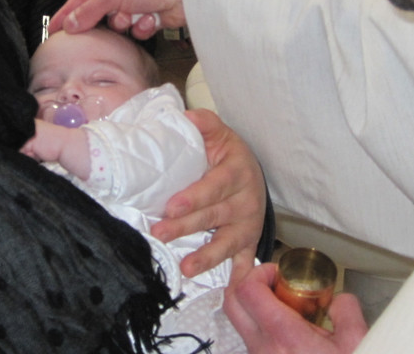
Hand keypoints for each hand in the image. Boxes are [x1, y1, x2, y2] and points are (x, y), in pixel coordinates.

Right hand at [49, 0, 185, 39]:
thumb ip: (89, 10)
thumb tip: (70, 24)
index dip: (68, 12)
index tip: (54, 28)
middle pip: (101, 11)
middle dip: (104, 20)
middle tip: (98, 29)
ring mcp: (139, 1)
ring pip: (119, 23)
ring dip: (126, 23)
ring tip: (134, 16)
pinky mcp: (152, 15)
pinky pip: (137, 29)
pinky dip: (143, 26)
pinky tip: (152, 19)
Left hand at [149, 109, 265, 281]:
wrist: (253, 172)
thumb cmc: (228, 154)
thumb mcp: (219, 134)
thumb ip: (204, 123)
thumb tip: (184, 117)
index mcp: (236, 172)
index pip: (214, 186)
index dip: (194, 197)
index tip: (171, 206)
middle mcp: (245, 200)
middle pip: (214, 216)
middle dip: (186, 227)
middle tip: (159, 233)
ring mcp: (248, 224)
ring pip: (227, 243)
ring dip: (207, 256)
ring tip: (187, 267)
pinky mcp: (249, 242)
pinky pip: (244, 262)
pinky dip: (239, 279)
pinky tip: (230, 295)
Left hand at [225, 263, 368, 352]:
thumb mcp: (356, 341)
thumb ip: (347, 310)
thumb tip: (338, 299)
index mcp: (284, 336)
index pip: (248, 290)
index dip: (259, 272)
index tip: (277, 272)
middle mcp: (263, 348)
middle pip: (232, 302)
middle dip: (246, 281)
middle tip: (269, 279)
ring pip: (239, 322)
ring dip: (253, 304)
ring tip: (282, 303)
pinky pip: (251, 339)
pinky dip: (261, 325)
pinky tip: (287, 327)